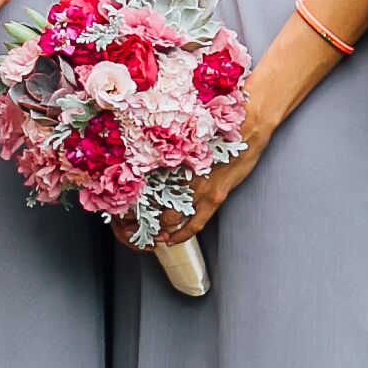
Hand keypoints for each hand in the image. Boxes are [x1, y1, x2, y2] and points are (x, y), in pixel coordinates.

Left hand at [133, 108, 264, 250]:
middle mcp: (180, 175)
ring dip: (158, 229)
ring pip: (170, 216)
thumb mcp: (185, 137)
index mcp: (170, 160)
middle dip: (141, 218)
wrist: (247, 127)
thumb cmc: (216, 127)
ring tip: (149, 237)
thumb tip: (150, 154)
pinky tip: (172, 240)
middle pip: (152, 202)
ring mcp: (198, 188)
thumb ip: (168, 149)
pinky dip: (182, 234)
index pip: (142, 184)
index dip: (130, 198)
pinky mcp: (215, 197)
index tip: (120, 208)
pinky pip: (195, 222)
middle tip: (132, 227)